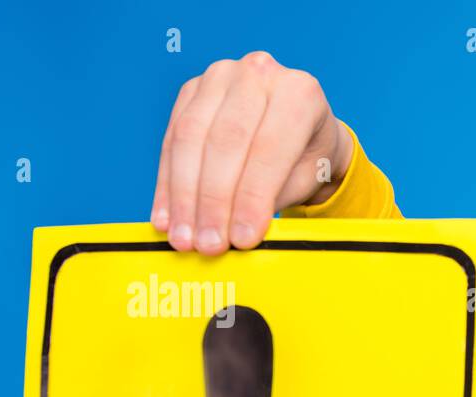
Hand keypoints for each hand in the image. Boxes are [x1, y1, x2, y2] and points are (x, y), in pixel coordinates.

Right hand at [150, 50, 352, 255]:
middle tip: (208, 244)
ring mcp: (220, 77)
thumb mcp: (307, 178)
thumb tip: (238, 236)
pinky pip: (171, 141)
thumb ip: (274, 199)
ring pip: (190, 139)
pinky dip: (167, 185)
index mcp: (299, 91)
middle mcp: (258, 73)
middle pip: (224, 141)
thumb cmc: (307, 156)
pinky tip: (168, 218)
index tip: (241, 238)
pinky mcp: (190, 92)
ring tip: (184, 239)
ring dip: (183, 197)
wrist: (300, 128)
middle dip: (213, 201)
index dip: (251, 198)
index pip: (268, 148)